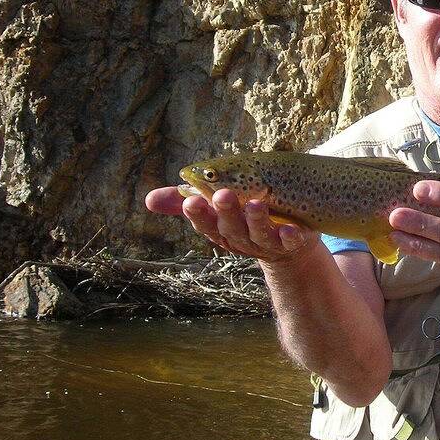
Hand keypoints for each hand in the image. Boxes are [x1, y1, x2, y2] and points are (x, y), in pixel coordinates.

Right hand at [144, 186, 316, 263]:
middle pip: (231, 227)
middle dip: (226, 211)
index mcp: (220, 228)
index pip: (205, 222)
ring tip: (256, 203)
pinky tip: (290, 228)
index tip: (192, 199)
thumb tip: (148, 200)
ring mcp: (266, 243)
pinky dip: (290, 236)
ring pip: (259, 233)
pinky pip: (290, 241)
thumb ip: (185, 202)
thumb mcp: (215, 211)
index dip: (198, 213)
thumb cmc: (245, 220)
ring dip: (256, 220)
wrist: (286, 246)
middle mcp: (240, 238)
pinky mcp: (290, 243)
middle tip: (224, 193)